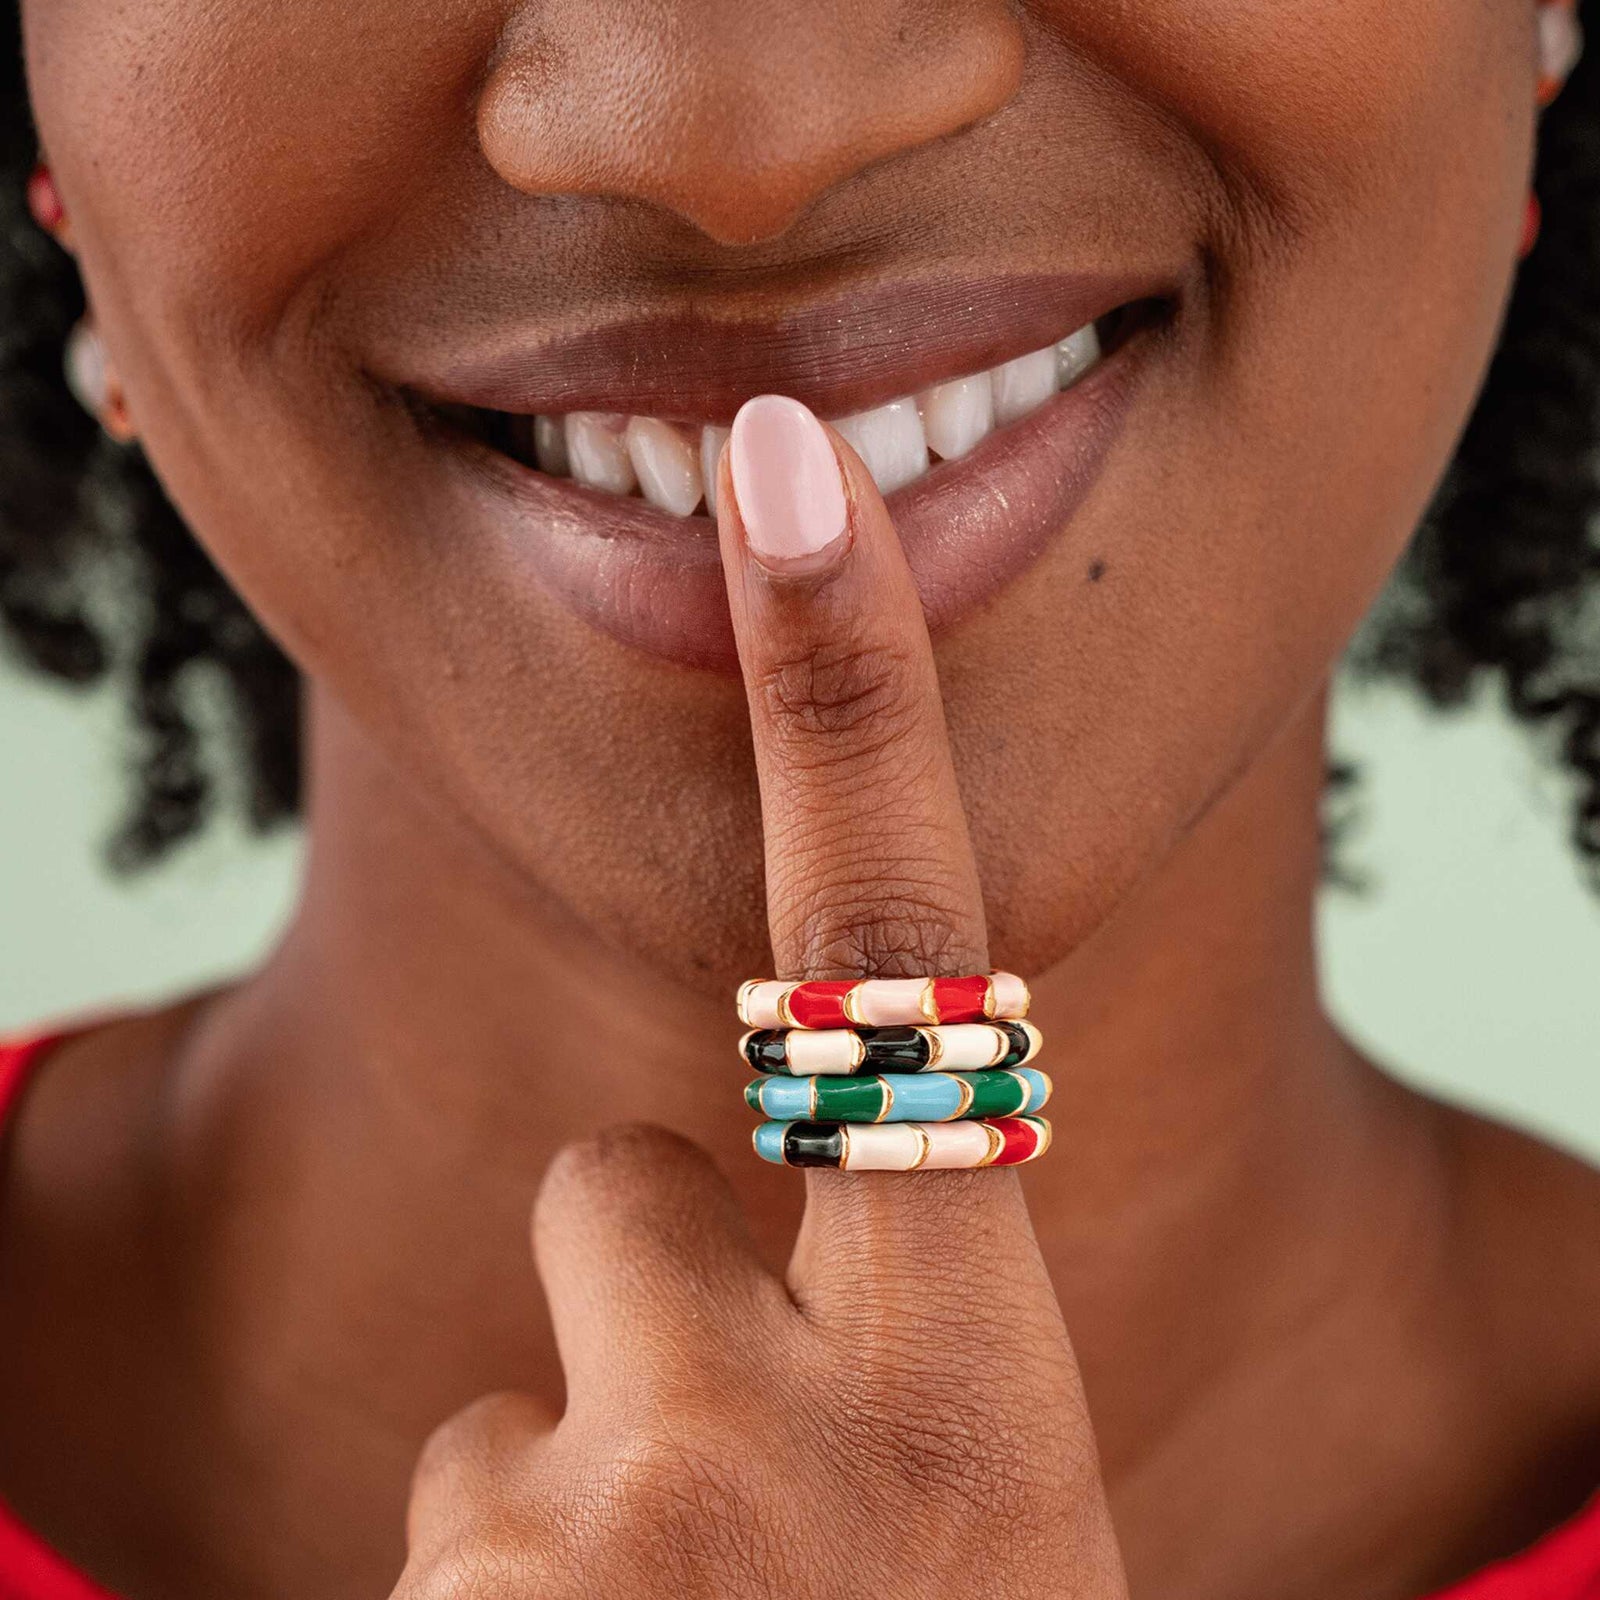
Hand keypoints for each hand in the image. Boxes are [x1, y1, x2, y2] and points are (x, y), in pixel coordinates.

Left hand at [394, 397, 1128, 1599]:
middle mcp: (787, 1405)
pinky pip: (448, 1529)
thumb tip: (716, 1261)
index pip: (902, 942)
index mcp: (967, 1364)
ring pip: (522, 1397)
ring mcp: (606, 1525)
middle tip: (745, 1529)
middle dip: (655, 1312)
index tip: (790, 475)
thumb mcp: (981, 1534)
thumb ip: (879, 1360)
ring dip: (581, 1514)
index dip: (849, 689)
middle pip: (621, 1197)